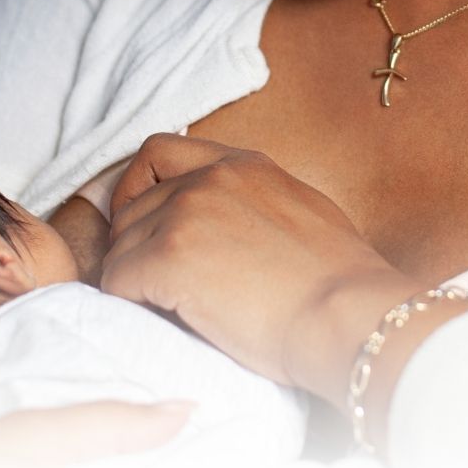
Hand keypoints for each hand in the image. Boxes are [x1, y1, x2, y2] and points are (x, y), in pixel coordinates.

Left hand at [100, 134, 429, 409]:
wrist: (351, 315)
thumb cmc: (341, 282)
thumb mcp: (300, 210)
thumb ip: (254, 202)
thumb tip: (230, 226)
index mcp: (240, 164)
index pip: (158, 151)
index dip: (138, 187)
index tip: (141, 220)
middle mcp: (208, 179)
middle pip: (133, 203)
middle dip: (133, 240)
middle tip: (148, 276)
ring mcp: (186, 214)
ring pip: (120, 243)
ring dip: (131, 274)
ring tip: (158, 304)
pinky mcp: (169, 257)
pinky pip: (117, 278)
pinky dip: (125, 299)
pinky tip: (153, 315)